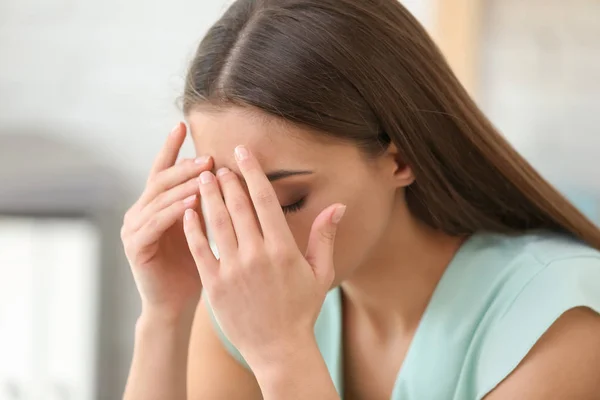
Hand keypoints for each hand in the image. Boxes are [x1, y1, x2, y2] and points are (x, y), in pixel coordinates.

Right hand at [121, 123, 212, 318]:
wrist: (175, 303)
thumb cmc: (193, 265)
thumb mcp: (200, 227)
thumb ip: (204, 202)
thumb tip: (225, 172)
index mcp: (155, 205)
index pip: (162, 170)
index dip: (171, 147)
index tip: (182, 124)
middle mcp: (139, 212)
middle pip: (161, 180)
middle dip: (185, 166)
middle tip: (208, 156)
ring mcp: (134, 229)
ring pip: (159, 198)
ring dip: (182, 185)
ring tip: (204, 174)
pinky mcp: (135, 247)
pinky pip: (156, 223)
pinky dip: (174, 210)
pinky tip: (193, 202)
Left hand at [182, 145, 345, 367]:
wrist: (278, 348)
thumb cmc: (301, 309)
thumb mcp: (320, 273)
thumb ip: (324, 236)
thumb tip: (338, 205)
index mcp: (283, 248)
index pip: (265, 200)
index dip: (252, 172)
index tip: (243, 152)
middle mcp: (257, 254)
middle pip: (238, 205)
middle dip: (227, 179)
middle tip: (218, 162)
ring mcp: (233, 269)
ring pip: (217, 222)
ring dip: (208, 196)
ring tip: (201, 177)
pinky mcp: (214, 285)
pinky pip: (200, 249)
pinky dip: (193, 228)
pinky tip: (188, 211)